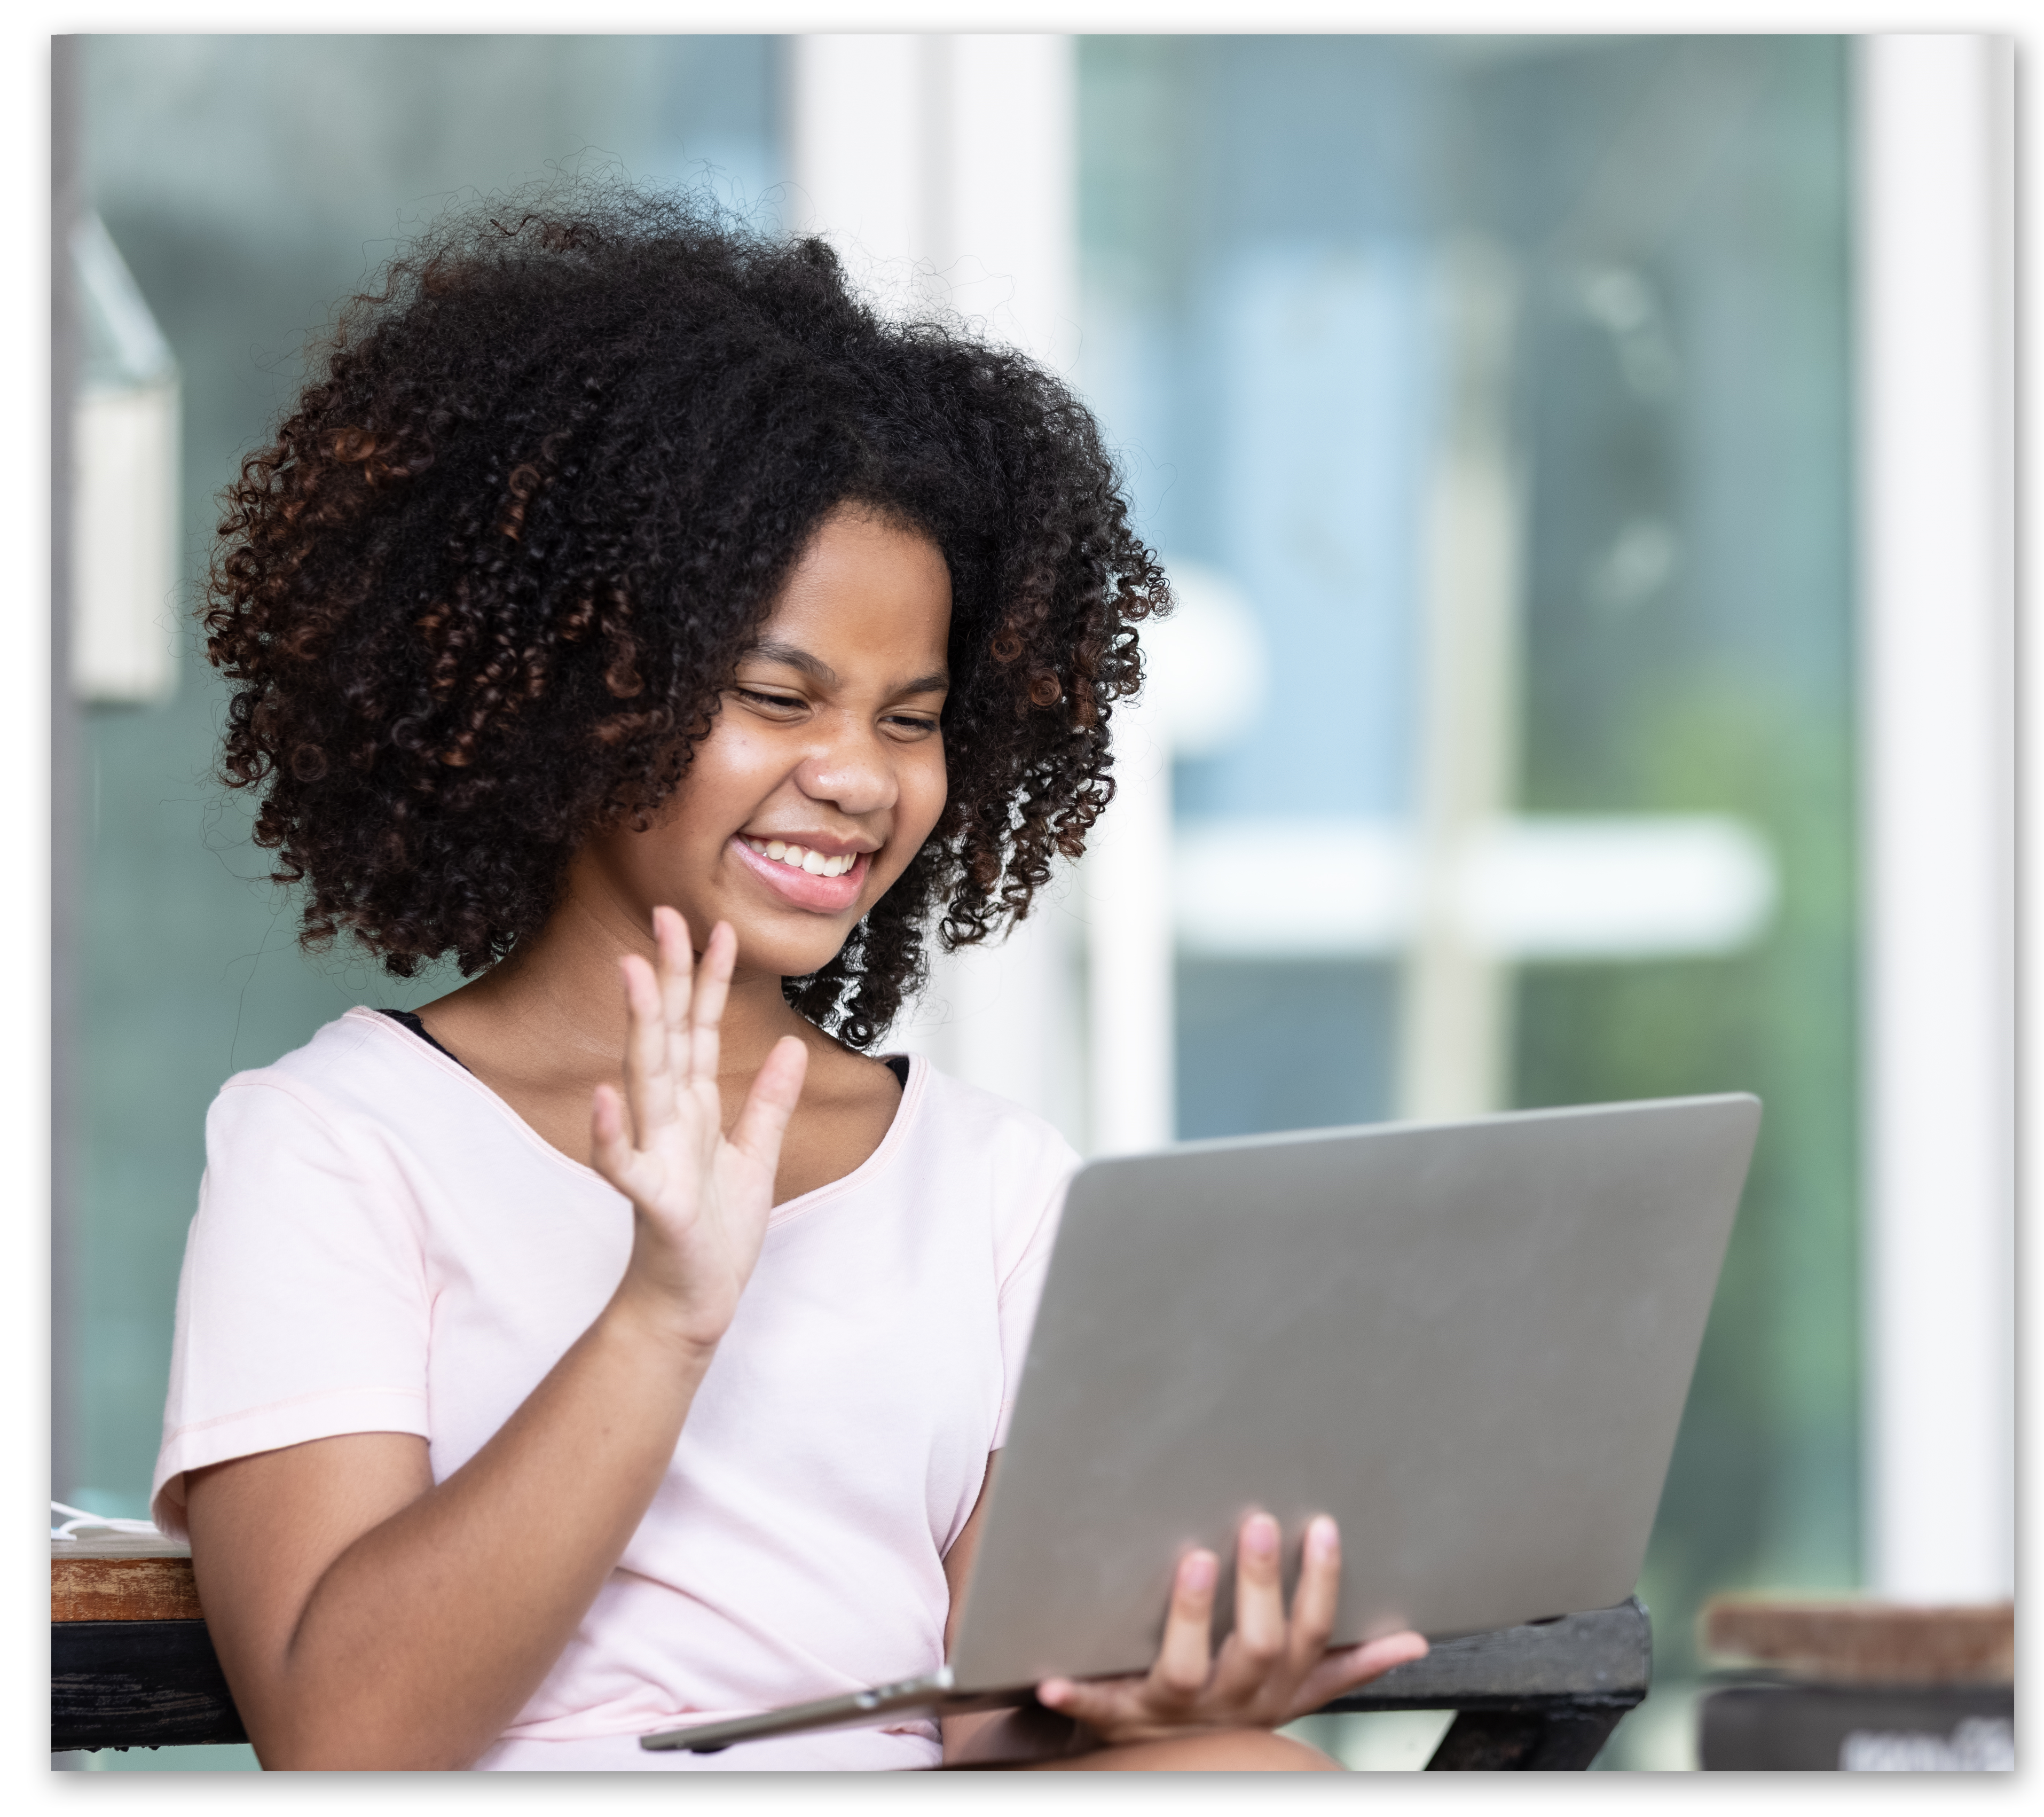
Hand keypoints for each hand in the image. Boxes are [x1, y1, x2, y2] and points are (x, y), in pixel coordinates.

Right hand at [592, 908, 806, 1350]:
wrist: (695, 1304)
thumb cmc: (717, 1234)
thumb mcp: (758, 1157)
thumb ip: (771, 1103)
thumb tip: (793, 1044)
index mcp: (695, 1109)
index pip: (702, 1030)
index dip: (711, 981)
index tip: (719, 928)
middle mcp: (669, 1122)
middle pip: (670, 1037)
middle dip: (671, 977)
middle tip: (667, 916)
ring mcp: (657, 1157)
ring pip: (646, 1081)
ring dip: (642, 1028)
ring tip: (637, 974)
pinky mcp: (653, 1202)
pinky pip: (627, 1164)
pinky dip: (613, 1132)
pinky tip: (607, 1097)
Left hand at [1036, 1514, 1426, 1743]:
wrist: (1169, 1768)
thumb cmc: (1233, 1712)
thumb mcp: (1297, 1694)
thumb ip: (1348, 1666)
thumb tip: (1412, 1641)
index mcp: (1275, 1690)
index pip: (1310, 1636)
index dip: (1320, 1584)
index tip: (1322, 1527)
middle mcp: (1232, 1704)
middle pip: (1258, 1647)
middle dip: (1259, 1586)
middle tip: (1256, 1523)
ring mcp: (1175, 1714)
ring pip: (1190, 1671)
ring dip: (1193, 1617)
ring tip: (1193, 1563)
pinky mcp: (1120, 1719)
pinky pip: (1100, 1707)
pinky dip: (1079, 1692)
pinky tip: (1054, 1675)